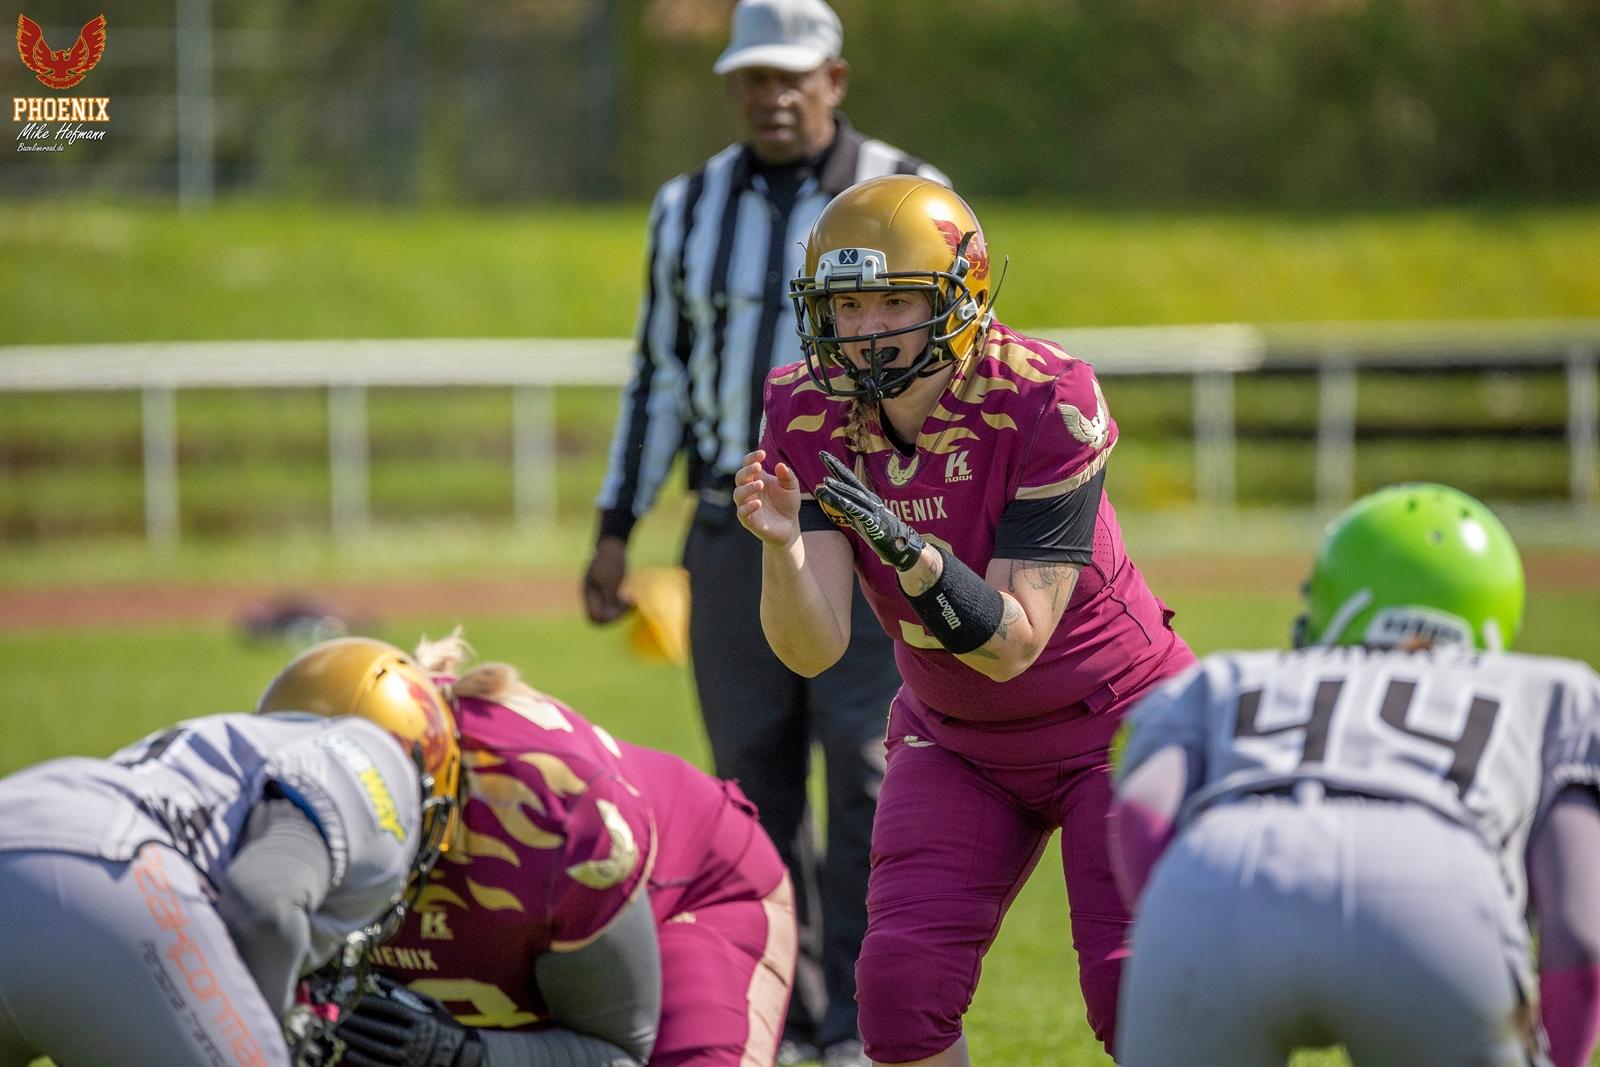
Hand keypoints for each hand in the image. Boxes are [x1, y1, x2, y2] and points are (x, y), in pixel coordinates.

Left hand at [332, 975, 482, 1066]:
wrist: (458, 1056)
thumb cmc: (443, 1026)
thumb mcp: (431, 1005)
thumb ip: (407, 994)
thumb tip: (381, 981)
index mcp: (421, 1020)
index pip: (389, 1009)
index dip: (368, 1004)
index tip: (352, 999)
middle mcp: (414, 1039)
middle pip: (379, 1028)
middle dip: (356, 1021)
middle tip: (337, 1015)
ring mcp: (409, 1057)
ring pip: (375, 1048)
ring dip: (354, 1039)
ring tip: (338, 1031)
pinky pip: (378, 1066)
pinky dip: (361, 1060)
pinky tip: (348, 1052)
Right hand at [582, 536, 631, 623]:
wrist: (614, 543)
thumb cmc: (612, 559)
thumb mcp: (611, 580)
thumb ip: (609, 598)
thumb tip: (608, 616)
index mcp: (589, 593)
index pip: (595, 617)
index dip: (609, 618)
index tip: (622, 607)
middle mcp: (592, 595)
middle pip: (602, 617)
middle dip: (617, 614)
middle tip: (631, 604)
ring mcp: (600, 592)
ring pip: (610, 612)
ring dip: (623, 610)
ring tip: (634, 601)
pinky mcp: (609, 589)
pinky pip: (615, 605)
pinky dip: (624, 604)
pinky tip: (633, 598)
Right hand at [733, 449, 801, 547]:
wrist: (789, 526)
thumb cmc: (787, 503)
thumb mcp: (791, 487)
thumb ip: (787, 476)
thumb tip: (780, 465)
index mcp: (757, 478)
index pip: (747, 464)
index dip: (752, 457)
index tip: (762, 454)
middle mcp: (748, 490)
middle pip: (740, 477)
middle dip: (747, 471)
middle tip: (758, 467)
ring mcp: (746, 504)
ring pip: (738, 494)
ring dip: (748, 488)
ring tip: (760, 484)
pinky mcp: (747, 519)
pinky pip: (742, 512)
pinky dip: (748, 507)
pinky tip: (758, 503)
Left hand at [814, 451, 925, 570]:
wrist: (900, 547)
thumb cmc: (879, 532)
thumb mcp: (859, 518)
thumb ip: (846, 507)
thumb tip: (831, 498)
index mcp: (866, 498)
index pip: (848, 479)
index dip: (836, 467)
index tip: (823, 455)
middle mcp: (869, 500)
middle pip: (851, 482)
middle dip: (836, 468)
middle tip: (822, 455)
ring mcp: (873, 511)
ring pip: (854, 497)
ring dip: (839, 489)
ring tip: (825, 481)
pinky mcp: (874, 524)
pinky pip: (861, 514)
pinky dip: (851, 507)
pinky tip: (841, 501)